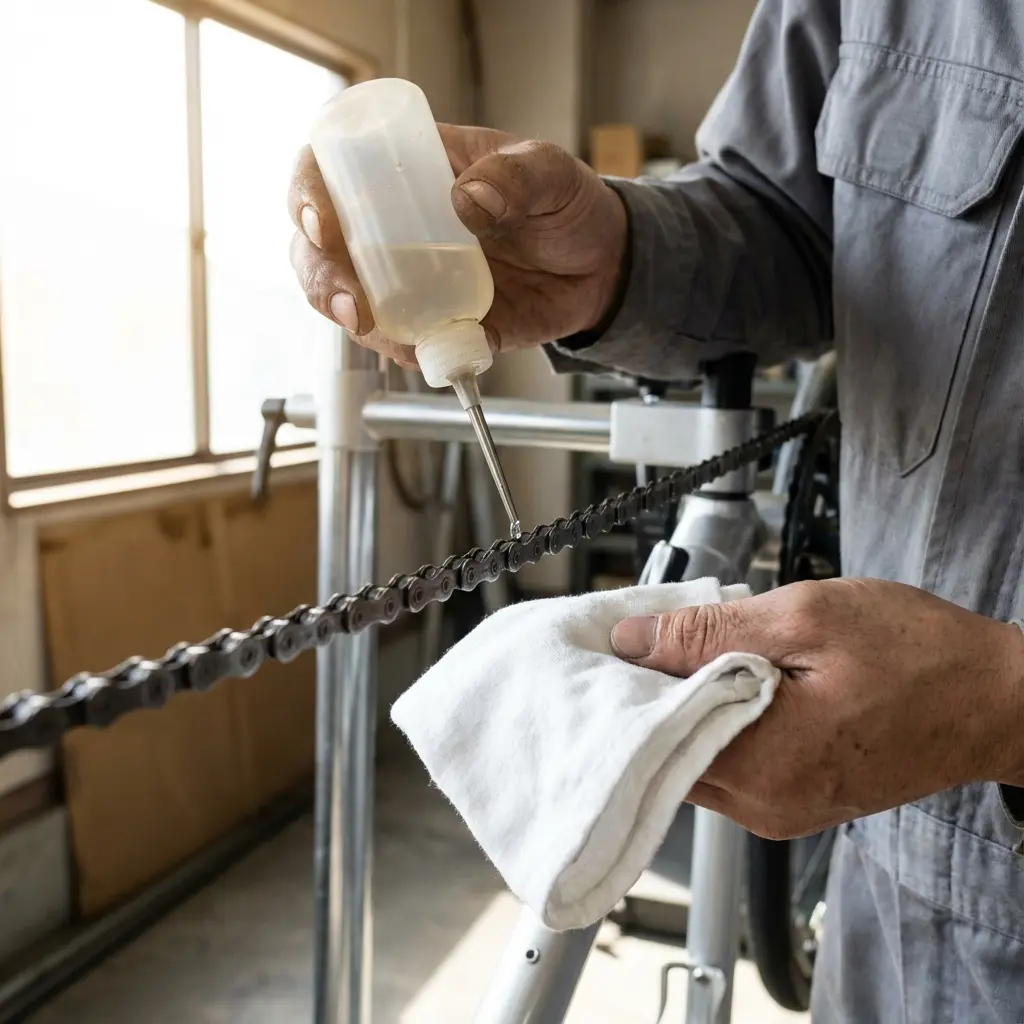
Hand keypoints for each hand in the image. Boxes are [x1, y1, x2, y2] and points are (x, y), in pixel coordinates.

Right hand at [287, 124, 627, 367]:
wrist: (600, 268)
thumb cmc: (567, 205)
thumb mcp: (551, 173)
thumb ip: (518, 177)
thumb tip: (468, 200)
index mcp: (407, 170)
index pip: (330, 171)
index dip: (308, 195)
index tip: (320, 224)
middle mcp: (392, 227)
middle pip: (318, 248)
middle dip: (319, 276)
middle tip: (349, 302)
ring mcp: (408, 279)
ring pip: (347, 301)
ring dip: (354, 322)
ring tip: (390, 334)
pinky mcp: (434, 323)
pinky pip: (402, 343)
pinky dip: (408, 353)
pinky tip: (431, 349)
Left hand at [610, 578, 1023, 838]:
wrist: (994, 699)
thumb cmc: (919, 655)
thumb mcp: (806, 617)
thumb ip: (708, 631)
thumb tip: (632, 638)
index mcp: (764, 763)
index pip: (650, 733)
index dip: (621, 682)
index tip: (605, 642)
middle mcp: (765, 803)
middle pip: (665, 751)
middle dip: (645, 694)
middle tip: (640, 637)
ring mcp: (780, 808)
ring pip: (692, 757)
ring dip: (680, 706)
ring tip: (682, 650)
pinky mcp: (794, 799)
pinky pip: (727, 763)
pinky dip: (713, 721)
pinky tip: (719, 679)